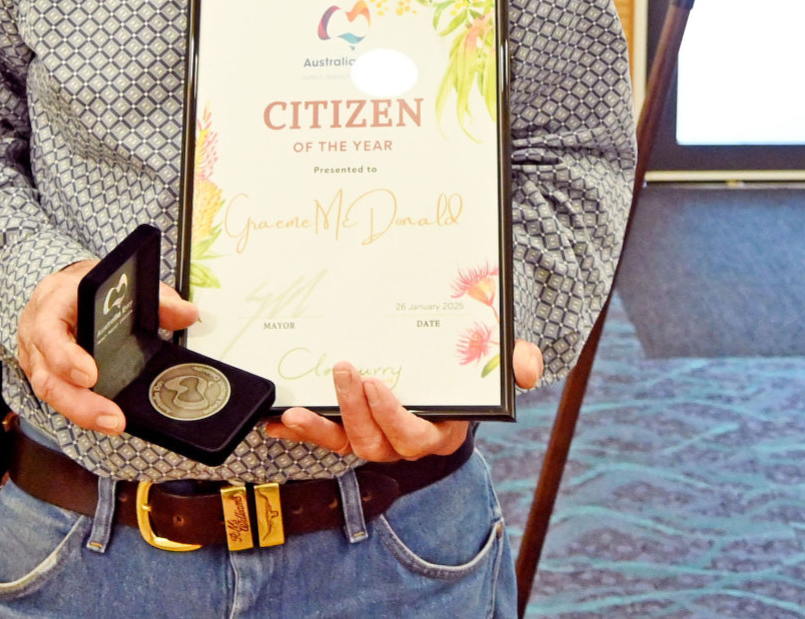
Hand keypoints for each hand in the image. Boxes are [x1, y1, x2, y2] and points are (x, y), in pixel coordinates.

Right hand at [15, 259, 198, 434]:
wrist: (59, 288)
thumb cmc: (84, 286)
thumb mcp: (118, 280)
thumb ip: (154, 297)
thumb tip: (187, 313)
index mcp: (53, 303)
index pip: (49, 332)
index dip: (66, 357)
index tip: (91, 375)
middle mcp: (36, 334)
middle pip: (47, 376)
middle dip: (79, 402)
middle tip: (112, 417)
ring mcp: (34, 359)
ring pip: (49, 394)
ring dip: (81, 413)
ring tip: (114, 423)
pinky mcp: (42, 376)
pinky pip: (56, 399)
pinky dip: (80, 411)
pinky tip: (104, 418)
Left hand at [264, 340, 542, 460]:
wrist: (449, 368)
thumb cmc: (470, 367)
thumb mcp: (497, 358)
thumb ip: (516, 360)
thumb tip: (528, 367)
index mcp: (441, 431)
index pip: (416, 437)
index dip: (393, 417)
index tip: (379, 383)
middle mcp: (405, 442)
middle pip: (375, 443)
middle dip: (355, 410)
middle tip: (344, 369)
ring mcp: (375, 437)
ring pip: (346, 445)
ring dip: (319, 428)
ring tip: (297, 409)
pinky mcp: (350, 428)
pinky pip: (324, 436)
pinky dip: (299, 430)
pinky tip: (277, 418)